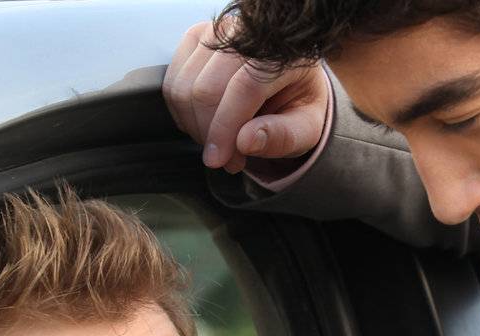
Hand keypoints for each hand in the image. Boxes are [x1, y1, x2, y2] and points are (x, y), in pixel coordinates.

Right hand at [163, 19, 329, 174]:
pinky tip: (205, 125)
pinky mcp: (196, 39)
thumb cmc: (297, 104)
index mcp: (282, 52)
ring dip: (195, 127)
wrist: (287, 80)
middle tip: (229, 160)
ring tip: (221, 144)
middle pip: (207, 89)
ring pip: (184, 87)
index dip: (226, 128)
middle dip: (210, 134)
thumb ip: (283, 136)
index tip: (219, 160)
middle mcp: (247, 33)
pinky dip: (183, 114)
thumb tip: (246, 141)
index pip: (244, 87)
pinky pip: (172, 83)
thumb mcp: (307, 128)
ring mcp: (217, 32)